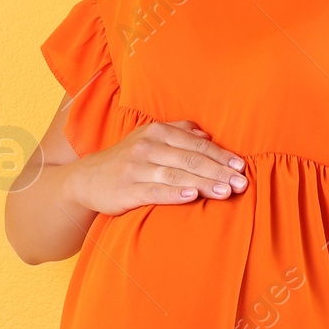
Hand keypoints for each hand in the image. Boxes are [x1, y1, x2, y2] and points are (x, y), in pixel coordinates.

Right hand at [67, 121, 246, 215]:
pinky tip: (193, 196)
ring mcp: (136, 167)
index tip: (241, 166)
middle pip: (190, 158)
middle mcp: (147, 146)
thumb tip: (206, 135)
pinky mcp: (127, 189)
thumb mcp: (149, 138)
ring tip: (225, 191)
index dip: (221, 155)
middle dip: (219, 170)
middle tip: (242, 182)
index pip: (196, 143)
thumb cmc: (126, 159)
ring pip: (176, 173)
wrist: (86, 178)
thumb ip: (178, 132)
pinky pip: (155, 191)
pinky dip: (175, 192)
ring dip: (203, 182)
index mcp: (157, 131)